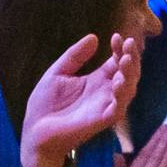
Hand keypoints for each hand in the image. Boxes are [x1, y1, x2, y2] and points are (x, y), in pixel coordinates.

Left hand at [20, 34, 141, 166]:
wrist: (34, 130)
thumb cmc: (45, 104)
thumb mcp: (58, 73)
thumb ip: (75, 56)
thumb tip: (93, 37)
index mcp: (96, 80)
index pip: (116, 62)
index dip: (119, 49)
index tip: (115, 36)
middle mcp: (104, 92)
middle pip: (128, 73)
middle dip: (131, 58)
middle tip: (129, 43)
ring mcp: (104, 106)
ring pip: (128, 90)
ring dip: (131, 74)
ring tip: (126, 59)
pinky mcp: (100, 120)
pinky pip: (117, 109)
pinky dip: (121, 96)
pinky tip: (118, 82)